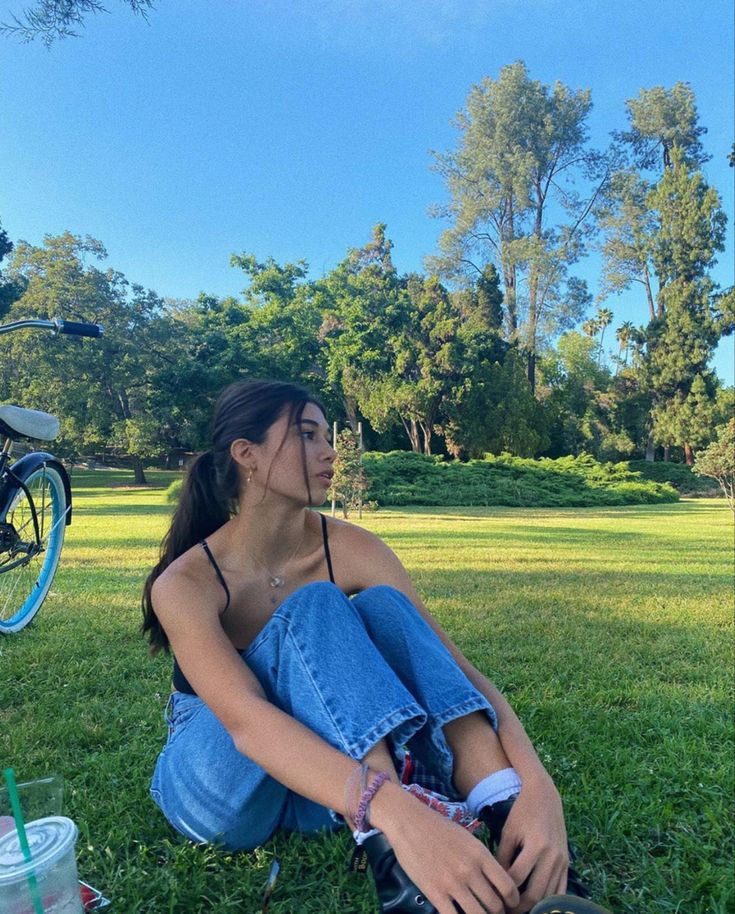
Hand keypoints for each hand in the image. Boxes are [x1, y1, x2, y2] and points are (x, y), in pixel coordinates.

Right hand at [384, 789, 519, 913]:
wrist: (409, 822)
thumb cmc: (438, 828)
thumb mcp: (467, 838)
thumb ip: (482, 859)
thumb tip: (495, 882)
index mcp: (480, 854)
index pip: (508, 886)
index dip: (513, 900)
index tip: (511, 904)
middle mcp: (470, 870)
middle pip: (495, 905)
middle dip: (498, 913)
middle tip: (495, 912)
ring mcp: (452, 883)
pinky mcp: (434, 893)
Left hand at [494, 774, 568, 912]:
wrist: (544, 795)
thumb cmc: (522, 812)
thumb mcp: (508, 831)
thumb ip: (502, 856)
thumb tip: (495, 882)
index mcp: (535, 845)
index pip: (516, 878)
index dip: (503, 891)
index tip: (493, 896)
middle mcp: (552, 855)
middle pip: (535, 893)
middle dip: (519, 907)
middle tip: (505, 910)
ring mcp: (562, 861)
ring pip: (549, 895)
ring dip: (534, 907)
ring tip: (518, 909)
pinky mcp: (567, 863)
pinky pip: (561, 889)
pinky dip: (550, 901)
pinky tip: (537, 905)